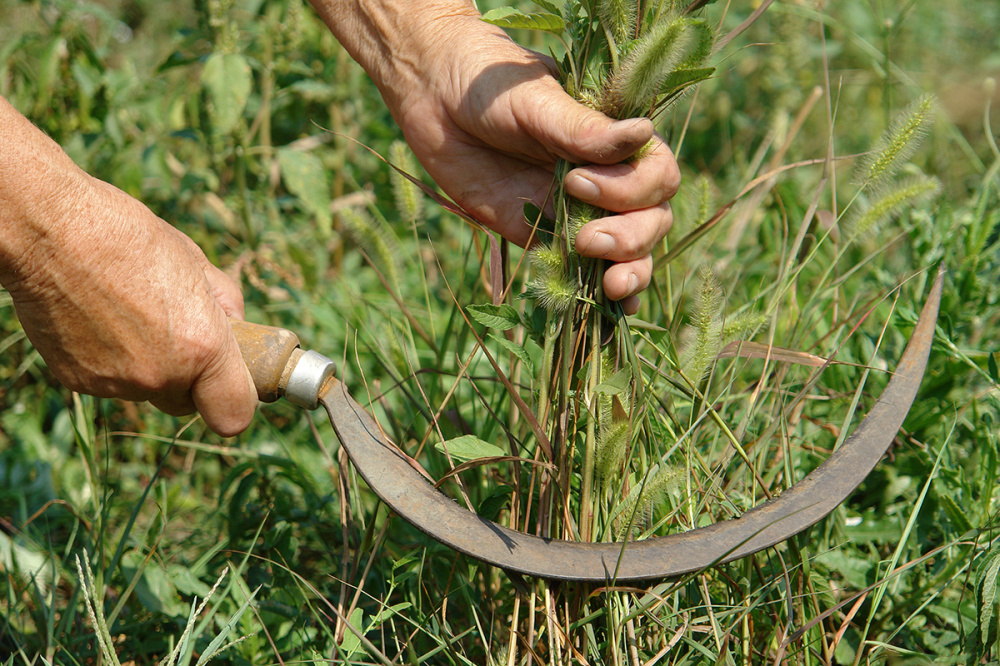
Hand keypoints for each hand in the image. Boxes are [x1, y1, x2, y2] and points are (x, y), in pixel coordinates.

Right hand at [2, 174, 257, 435]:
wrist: (51, 231)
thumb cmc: (129, 237)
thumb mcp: (196, 262)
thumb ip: (225, 306)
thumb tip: (236, 329)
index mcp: (202, 347)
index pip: (234, 415)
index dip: (235, 400)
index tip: (231, 384)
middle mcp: (160, 375)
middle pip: (186, 403)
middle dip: (188, 379)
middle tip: (176, 334)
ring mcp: (116, 383)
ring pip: (145, 389)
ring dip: (145, 364)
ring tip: (127, 312)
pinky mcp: (77, 380)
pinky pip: (108, 380)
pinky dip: (108, 359)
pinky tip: (98, 318)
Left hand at [385, 13, 678, 313]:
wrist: (432, 96)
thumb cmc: (488, 83)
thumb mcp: (535, 101)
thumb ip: (583, 129)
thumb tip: (642, 131)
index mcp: (613, 141)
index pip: (657, 175)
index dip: (631, 189)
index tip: (577, 180)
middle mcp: (604, 178)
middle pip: (650, 221)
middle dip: (631, 239)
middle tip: (587, 239)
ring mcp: (576, 211)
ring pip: (626, 253)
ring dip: (627, 273)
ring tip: (609, 287)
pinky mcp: (541, 237)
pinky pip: (578, 273)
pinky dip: (596, 298)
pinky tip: (608, 313)